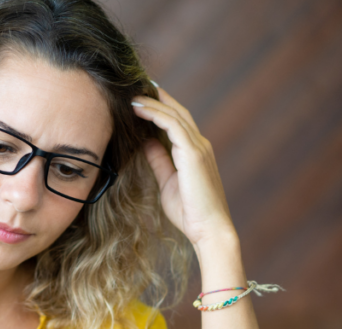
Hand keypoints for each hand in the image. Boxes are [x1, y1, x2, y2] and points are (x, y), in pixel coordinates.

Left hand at [131, 87, 236, 249]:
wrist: (208, 230)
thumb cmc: (190, 212)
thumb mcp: (167, 182)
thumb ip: (159, 160)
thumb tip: (146, 142)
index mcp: (194, 152)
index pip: (177, 121)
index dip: (160, 107)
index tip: (140, 98)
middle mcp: (199, 145)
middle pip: (177, 112)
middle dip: (157, 97)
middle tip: (136, 85)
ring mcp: (198, 147)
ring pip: (174, 115)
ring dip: (152, 102)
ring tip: (132, 94)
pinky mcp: (193, 154)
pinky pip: (173, 125)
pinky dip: (155, 114)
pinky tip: (139, 109)